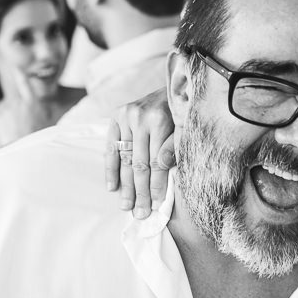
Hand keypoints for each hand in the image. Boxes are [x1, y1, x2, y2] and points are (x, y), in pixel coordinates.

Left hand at [6, 65, 51, 135]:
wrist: (26, 148)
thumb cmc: (39, 135)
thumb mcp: (47, 119)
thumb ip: (40, 108)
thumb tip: (39, 103)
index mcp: (32, 101)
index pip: (24, 83)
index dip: (19, 74)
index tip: (16, 68)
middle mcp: (18, 102)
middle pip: (16, 102)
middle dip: (18, 111)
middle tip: (25, 124)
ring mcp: (7, 109)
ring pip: (8, 111)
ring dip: (11, 118)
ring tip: (19, 130)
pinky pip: (0, 119)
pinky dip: (4, 124)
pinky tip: (11, 132)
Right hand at [103, 88, 174, 217]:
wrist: (173, 84)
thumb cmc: (183, 113)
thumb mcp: (186, 129)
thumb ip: (175, 148)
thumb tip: (162, 168)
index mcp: (161, 120)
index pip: (156, 162)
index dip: (156, 185)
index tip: (155, 205)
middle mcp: (140, 117)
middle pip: (139, 163)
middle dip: (139, 191)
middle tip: (139, 214)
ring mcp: (126, 116)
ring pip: (125, 159)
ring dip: (125, 185)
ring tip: (126, 207)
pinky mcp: (115, 116)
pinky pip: (110, 147)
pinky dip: (110, 168)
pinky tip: (111, 187)